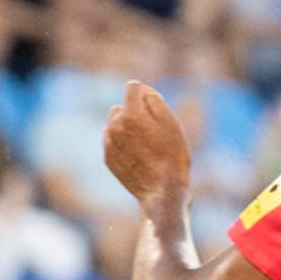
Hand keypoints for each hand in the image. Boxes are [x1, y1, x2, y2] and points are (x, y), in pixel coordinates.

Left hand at [102, 80, 190, 208]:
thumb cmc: (173, 158)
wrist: (162, 192)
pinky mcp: (107, 157)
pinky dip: (123, 145)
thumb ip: (155, 101)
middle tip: (153, 134)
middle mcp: (115, 124)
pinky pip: (113, 141)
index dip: (147, 96)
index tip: (157, 113)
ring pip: (115, 123)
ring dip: (127, 129)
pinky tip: (139, 158)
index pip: (133, 87)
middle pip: (122, 106)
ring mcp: (109, 141)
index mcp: (132, 113)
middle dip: (135, 114)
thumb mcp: (173, 125)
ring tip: (145, 147)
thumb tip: (142, 91)